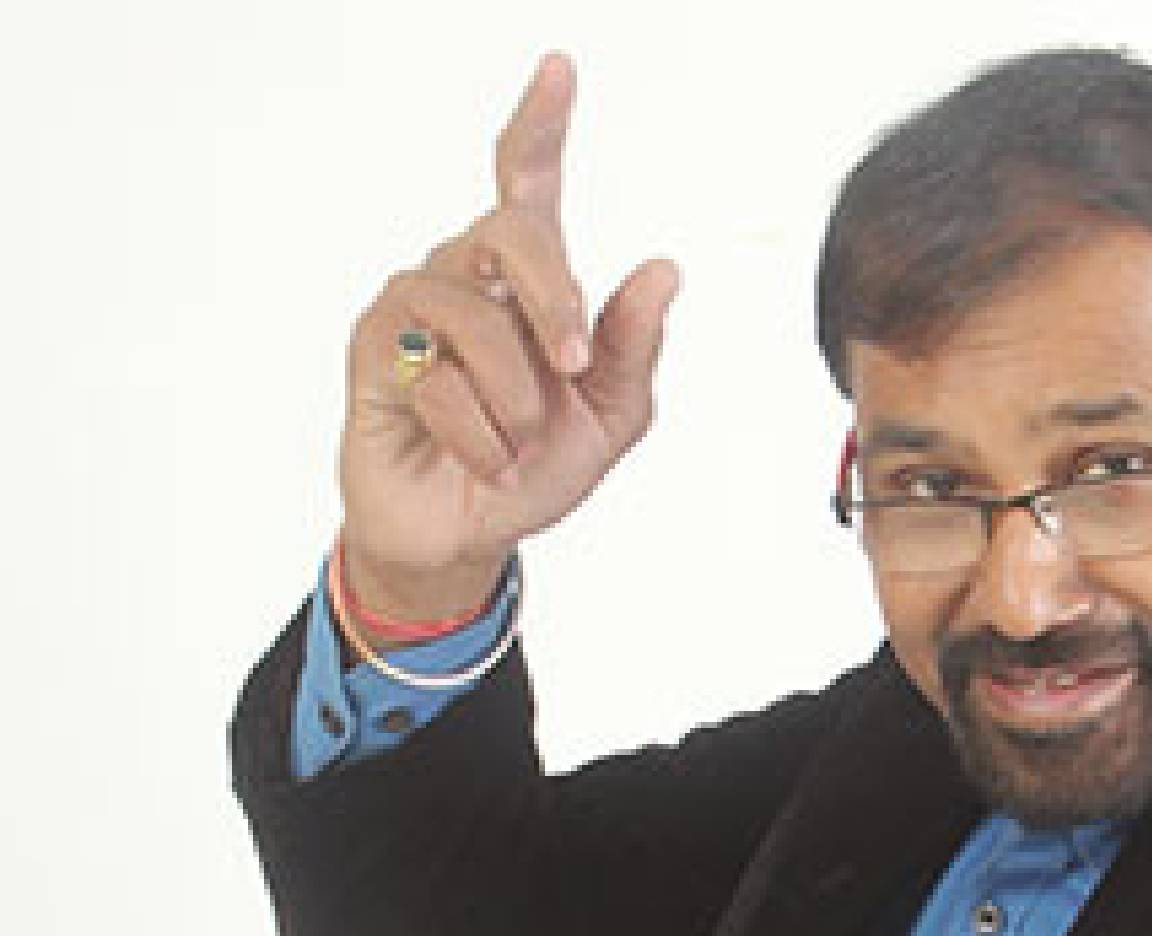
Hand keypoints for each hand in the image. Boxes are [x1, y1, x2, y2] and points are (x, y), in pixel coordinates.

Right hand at [338, 51, 680, 622]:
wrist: (470, 538)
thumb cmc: (532, 468)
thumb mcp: (610, 419)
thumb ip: (633, 349)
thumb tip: (664, 271)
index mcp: (526, 282)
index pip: (527, 184)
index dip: (540, 125)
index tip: (560, 71)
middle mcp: (465, 276)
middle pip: (510, 231)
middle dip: (554, 298)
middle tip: (573, 366)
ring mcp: (415, 309)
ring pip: (477, 321)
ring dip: (515, 401)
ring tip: (516, 442)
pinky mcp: (377, 353)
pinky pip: (440, 382)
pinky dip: (480, 439)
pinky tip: (480, 461)